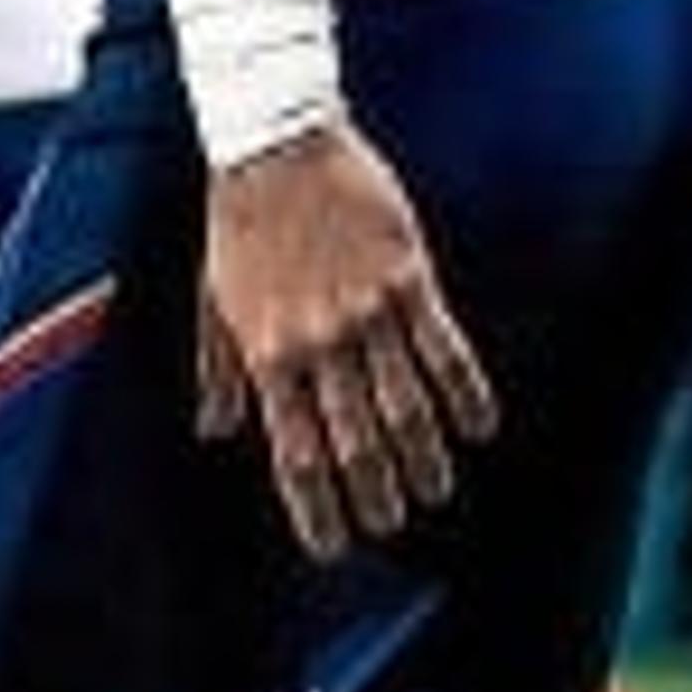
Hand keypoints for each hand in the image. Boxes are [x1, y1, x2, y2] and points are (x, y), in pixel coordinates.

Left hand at [193, 119, 497, 558]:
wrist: (273, 143)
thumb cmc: (237, 221)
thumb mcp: (213, 296)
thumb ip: (218, 369)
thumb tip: (213, 431)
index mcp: (266, 352)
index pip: (293, 453)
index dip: (315, 507)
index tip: (332, 548)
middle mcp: (318, 343)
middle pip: (354, 442)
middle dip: (374, 495)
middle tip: (390, 527)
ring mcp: (366, 311)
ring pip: (405, 407)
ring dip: (424, 459)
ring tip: (435, 492)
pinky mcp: (407, 278)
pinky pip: (445, 350)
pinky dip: (465, 395)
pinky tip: (478, 429)